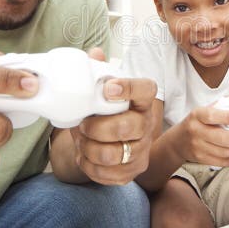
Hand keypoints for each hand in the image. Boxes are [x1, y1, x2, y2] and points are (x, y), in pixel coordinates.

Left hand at [69, 49, 156, 184]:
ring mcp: (141, 151)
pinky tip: (84, 155)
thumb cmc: (104, 112)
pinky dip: (87, 164)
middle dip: (96, 127)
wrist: (104, 142)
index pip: (146, 89)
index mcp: (141, 101)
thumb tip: (95, 53)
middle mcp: (146, 125)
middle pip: (126, 127)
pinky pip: (106, 174)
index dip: (129, 88)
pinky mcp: (130, 172)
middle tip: (83, 124)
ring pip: (112, 154)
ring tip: (81, 140)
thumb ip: (98, 70)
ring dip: (88, 147)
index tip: (108, 88)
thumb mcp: (100, 90)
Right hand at [175, 106, 228, 166]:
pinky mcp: (200, 158)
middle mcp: (196, 130)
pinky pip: (221, 161)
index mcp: (197, 115)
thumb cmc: (196, 123)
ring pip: (224, 152)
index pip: (213, 115)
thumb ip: (221, 106)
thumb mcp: (203, 110)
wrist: (177, 141)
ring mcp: (197, 146)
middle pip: (222, 138)